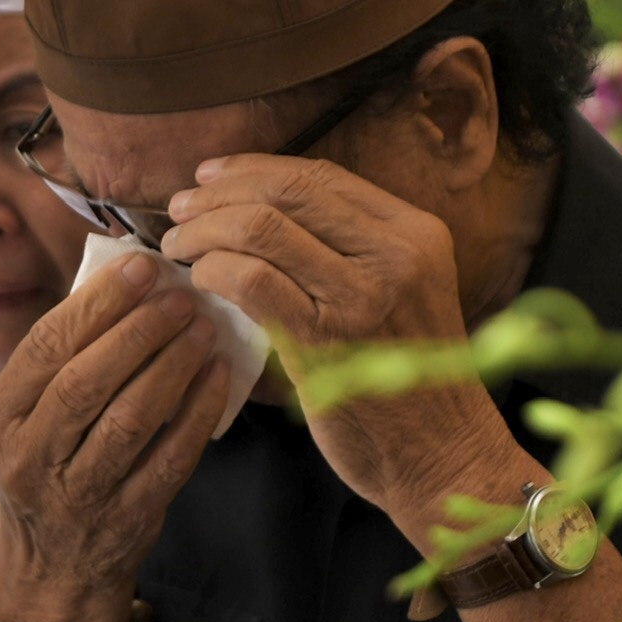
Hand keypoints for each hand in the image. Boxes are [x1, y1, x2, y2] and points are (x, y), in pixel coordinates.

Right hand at [0, 252, 229, 621]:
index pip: (46, 346)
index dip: (98, 303)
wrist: (55, 568)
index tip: (141, 267)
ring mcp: (78, 494)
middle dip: (140, 330)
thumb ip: (62, 359)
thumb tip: (122, 279)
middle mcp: (29, 458)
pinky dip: (198, 413)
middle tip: (181, 296)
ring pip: (131, 418)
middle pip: (87, 380)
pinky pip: (170, 459)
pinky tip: (218, 377)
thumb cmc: (49, 467)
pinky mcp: (126, 520)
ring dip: (173, 365)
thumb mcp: (27, 418)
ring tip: (203, 328)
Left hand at [161, 155, 502, 511]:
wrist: (442, 454)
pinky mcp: (325, 339)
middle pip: (286, 192)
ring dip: (205, 230)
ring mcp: (361, 296)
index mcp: (415, 233)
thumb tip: (260, 205)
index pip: (320, 175)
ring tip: (179, 243)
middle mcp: (394, 255)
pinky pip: (252, 279)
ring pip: (261, 228)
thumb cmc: (408, 377)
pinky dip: (214, 268)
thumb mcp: (402, 291)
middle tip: (181, 207)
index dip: (254, 168)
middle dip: (220, 192)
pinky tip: (201, 279)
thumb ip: (351, 247)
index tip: (211, 175)